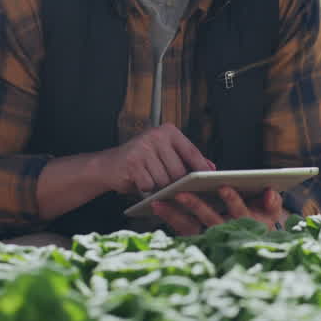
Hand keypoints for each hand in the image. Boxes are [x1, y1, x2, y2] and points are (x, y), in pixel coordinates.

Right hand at [96, 123, 213, 198]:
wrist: (109, 165)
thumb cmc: (142, 162)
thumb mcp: (166, 155)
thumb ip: (188, 159)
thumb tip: (212, 167)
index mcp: (168, 131)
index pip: (192, 152)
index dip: (201, 168)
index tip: (210, 180)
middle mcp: (156, 135)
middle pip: (178, 170)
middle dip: (175, 183)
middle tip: (169, 186)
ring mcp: (143, 147)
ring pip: (164, 180)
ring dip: (159, 187)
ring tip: (151, 181)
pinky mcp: (132, 162)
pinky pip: (149, 185)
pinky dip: (146, 189)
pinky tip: (140, 181)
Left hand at [152, 186, 285, 235]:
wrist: (251, 245)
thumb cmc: (260, 219)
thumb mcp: (270, 212)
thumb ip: (272, 201)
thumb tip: (269, 191)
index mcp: (246, 222)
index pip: (238, 211)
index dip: (231, 199)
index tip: (222, 186)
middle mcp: (227, 232)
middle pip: (209, 219)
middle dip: (195, 206)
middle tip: (180, 192)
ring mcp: (210, 238)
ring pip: (191, 227)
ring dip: (174, 215)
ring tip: (158, 201)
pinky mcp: (196, 240)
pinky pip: (180, 230)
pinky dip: (168, 218)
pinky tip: (157, 206)